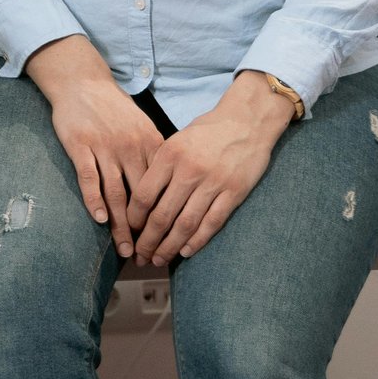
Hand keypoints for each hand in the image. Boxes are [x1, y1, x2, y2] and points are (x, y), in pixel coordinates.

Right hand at [24, 36, 164, 250]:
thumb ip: (154, 155)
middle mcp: (130, 147)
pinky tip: (99, 219)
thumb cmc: (114, 108)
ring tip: (125, 248)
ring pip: (116, 193)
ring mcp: (104, 147)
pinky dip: (94, 200)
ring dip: (120, 225)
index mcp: (151, 143)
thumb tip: (170, 188)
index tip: (167, 241)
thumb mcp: (143, 127)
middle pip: (141, 196)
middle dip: (144, 230)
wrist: (82, 82)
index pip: (162, 188)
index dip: (164, 217)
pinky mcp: (80, 145)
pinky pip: (89, 177)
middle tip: (147, 255)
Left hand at [124, 70, 293, 264]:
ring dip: (169, 246)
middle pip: (162, 215)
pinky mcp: (234, 192)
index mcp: (170, 155)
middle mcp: (189, 170)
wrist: (248, 119)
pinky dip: (197, 241)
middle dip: (147, 240)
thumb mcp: (177, 140)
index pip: (143, 194)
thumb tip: (141, 199)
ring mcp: (213, 183)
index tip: (129, 231)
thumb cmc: (208, 130)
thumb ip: (161, 166)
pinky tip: (186, 252)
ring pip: (185, 224)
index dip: (133, 218)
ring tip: (158, 259)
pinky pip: (212, 222)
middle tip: (139, 256)